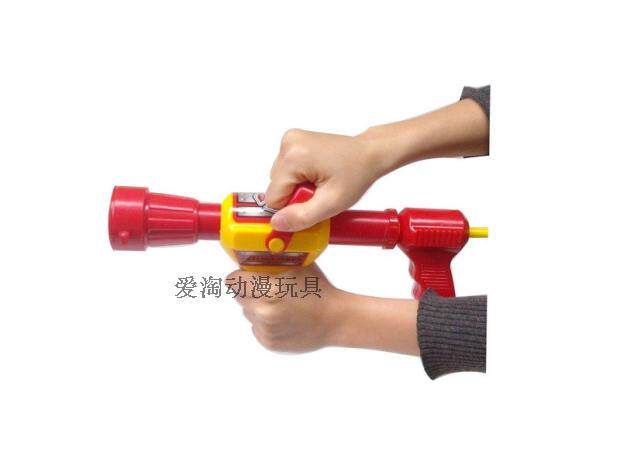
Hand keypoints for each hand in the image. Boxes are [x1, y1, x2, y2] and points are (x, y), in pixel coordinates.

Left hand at [228, 263, 419, 354]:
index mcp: (269, 290)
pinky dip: (265, 323)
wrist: (337, 320)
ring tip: (281, 304)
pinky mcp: (269, 343)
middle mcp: (264, 312)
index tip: (247, 274)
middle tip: (268, 288)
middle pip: (239, 296)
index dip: (240, 275)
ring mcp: (266, 330)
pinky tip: (284, 318)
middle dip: (250, 290)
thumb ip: (274, 258)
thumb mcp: (298, 264)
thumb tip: (253, 248)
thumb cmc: (319, 289)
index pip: (233, 281)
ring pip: (248, 313)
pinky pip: (257, 328)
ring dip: (258, 307)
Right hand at [265, 129, 382, 231]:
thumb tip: (276, 223)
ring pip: (280, 180)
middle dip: (295, 196)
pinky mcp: (293, 141)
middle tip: (320, 192)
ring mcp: (290, 140)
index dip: (292, 207)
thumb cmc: (356, 173)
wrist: (369, 153)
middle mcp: (288, 144)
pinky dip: (298, 177)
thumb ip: (302, 217)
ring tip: (320, 182)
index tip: (312, 203)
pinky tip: (316, 175)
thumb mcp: (331, 203)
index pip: (273, 198)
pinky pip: (286, 170)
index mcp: (293, 157)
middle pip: (276, 188)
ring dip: (297, 187)